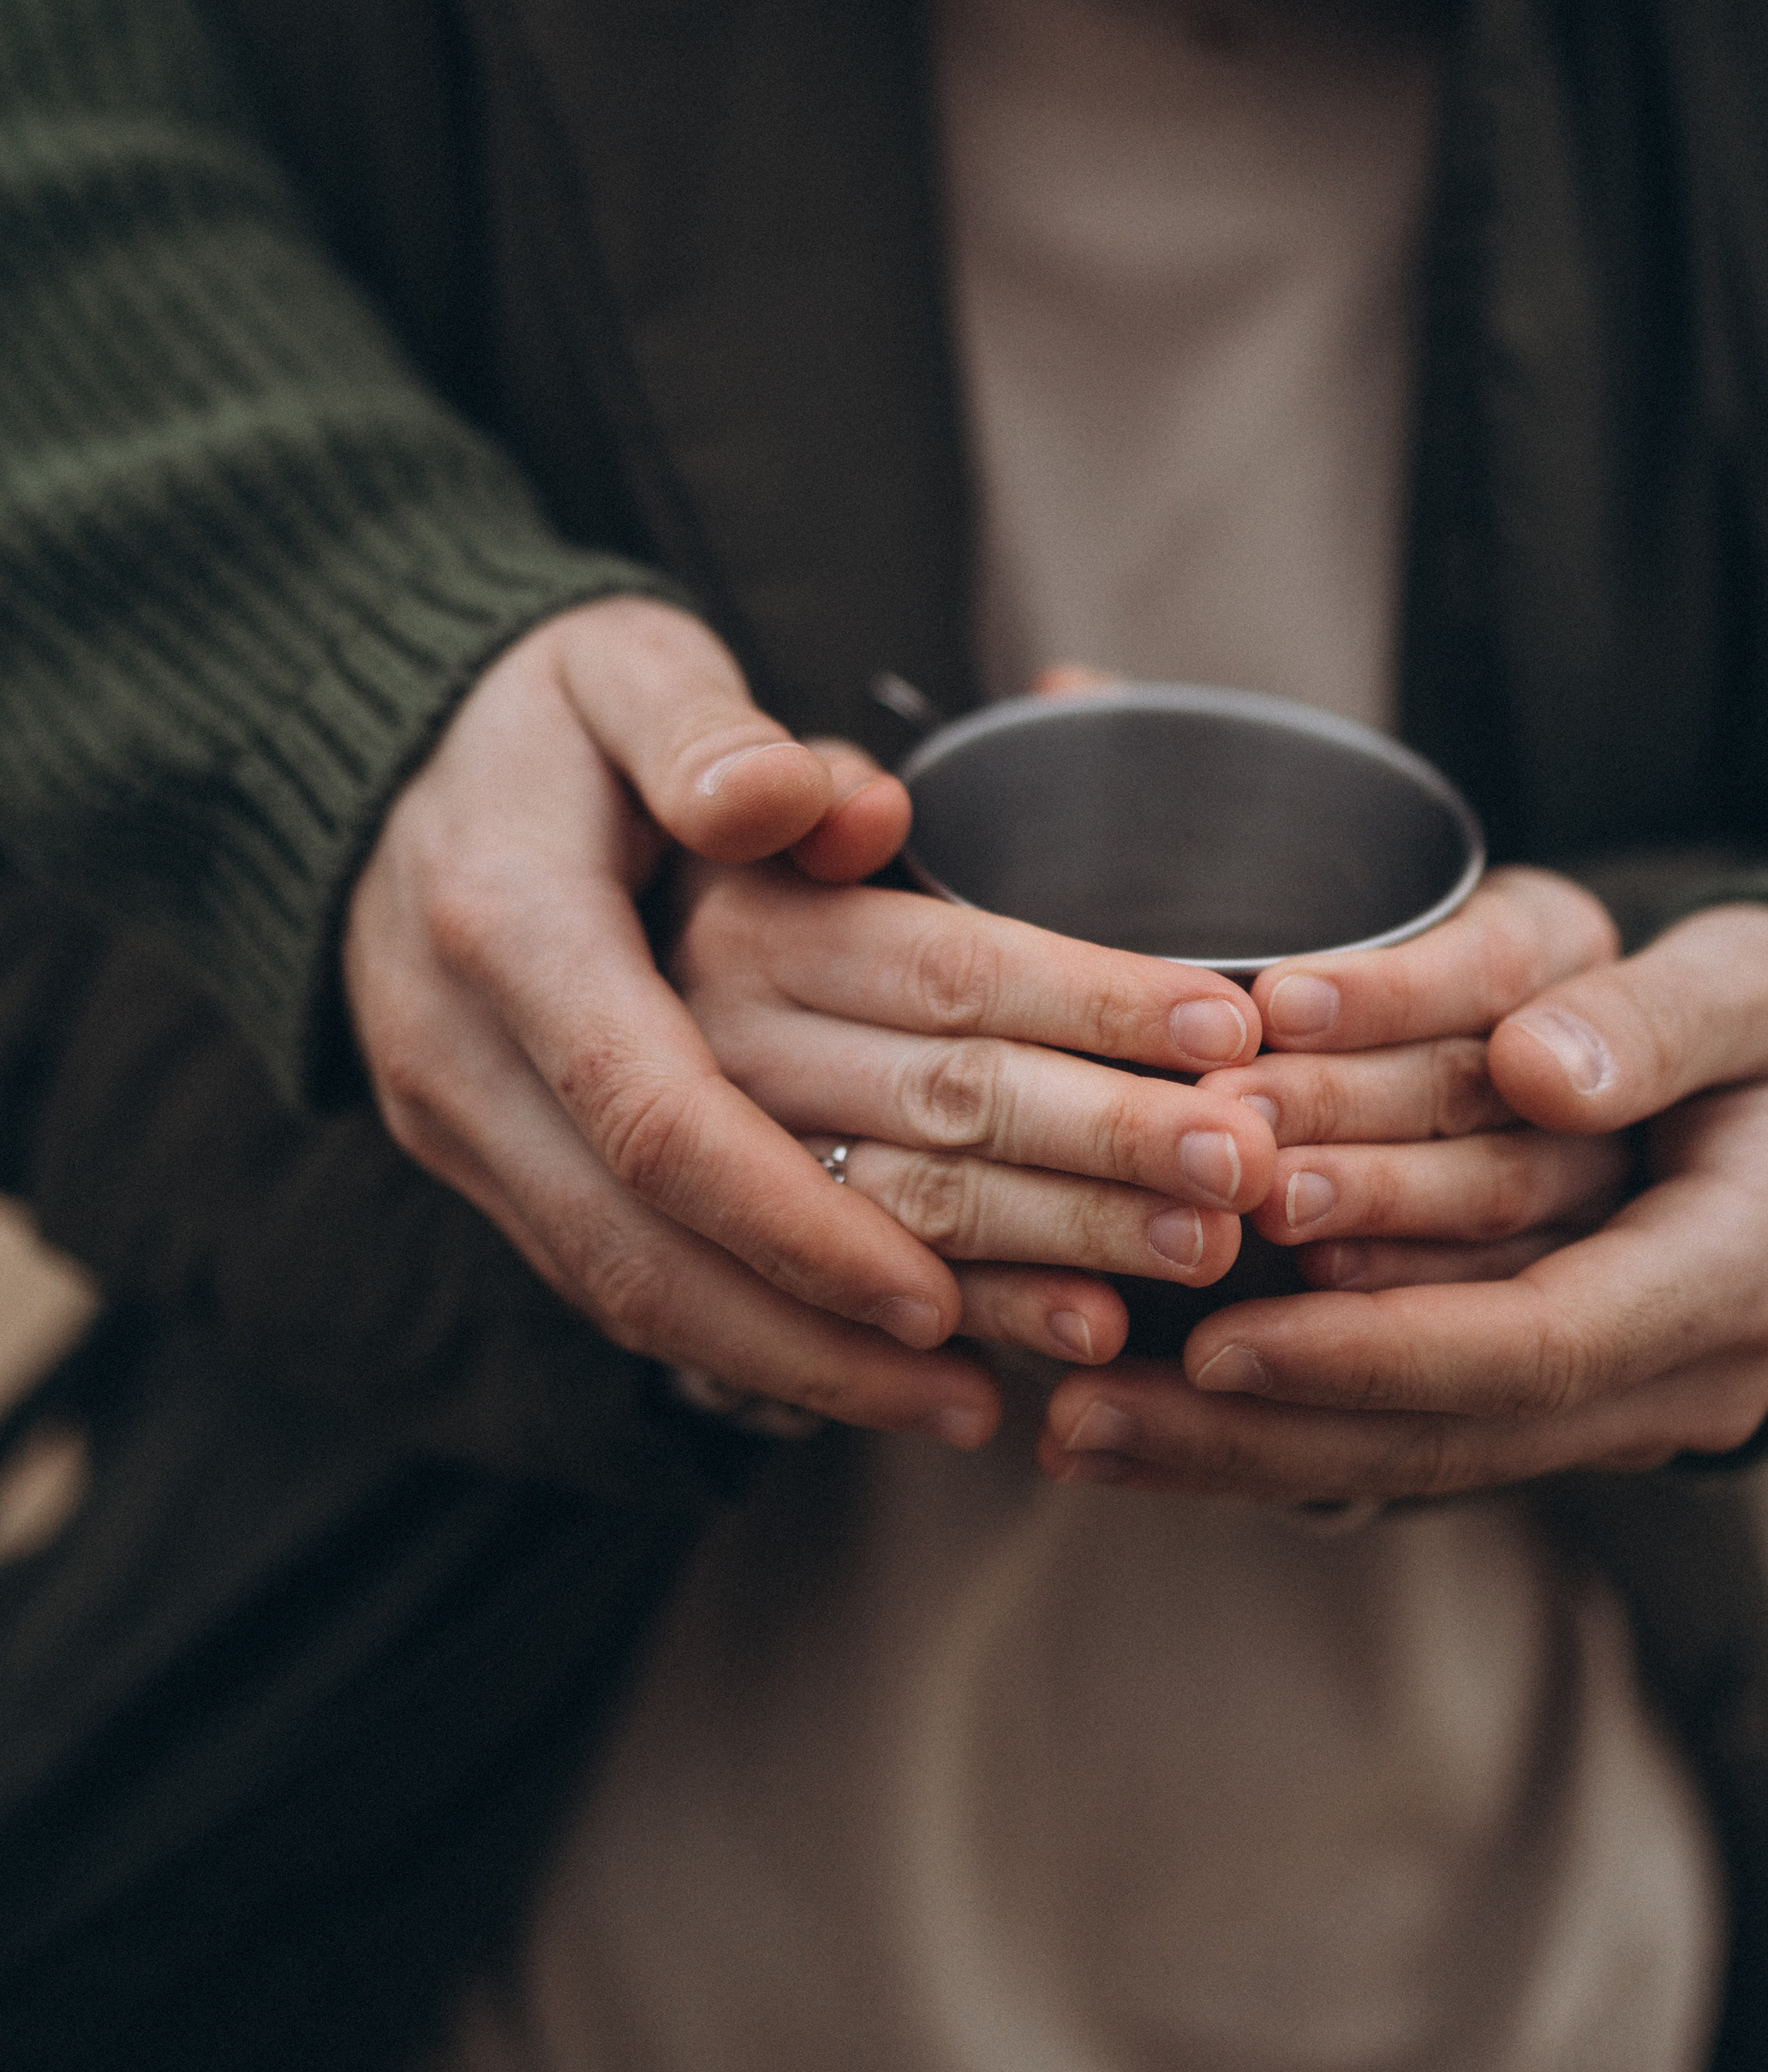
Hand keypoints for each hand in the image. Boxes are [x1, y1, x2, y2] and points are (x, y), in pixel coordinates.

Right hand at [344, 598, 1270, 1446]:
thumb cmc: (547, 706)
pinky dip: (747, 1339)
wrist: (390, 759)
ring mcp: (470, 1128)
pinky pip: (620, 1284)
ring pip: (636, 1295)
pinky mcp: (496, 1167)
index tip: (947, 1296)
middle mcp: (469, 1055)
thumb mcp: (623, 663)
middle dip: (858, 1311)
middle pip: (667, 1236)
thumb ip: (711, 733)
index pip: (662, 1116)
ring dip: (808, 1366)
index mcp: (510, 928)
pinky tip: (870, 1374)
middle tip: (1074, 1339)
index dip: (803, 1217)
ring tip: (978, 1407)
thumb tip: (834, 807)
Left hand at [1036, 900, 1767, 1499]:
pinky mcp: (1544, 1396)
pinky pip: (1405, 1432)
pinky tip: (1144, 1422)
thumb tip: (1540, 1070)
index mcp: (1740, 1273)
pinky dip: (1274, 1431)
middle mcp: (1677, 1374)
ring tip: (1076, 1423)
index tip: (1225, 1341)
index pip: (1538, 1339)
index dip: (1376, 1349)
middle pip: (1447, 1424)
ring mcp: (1611, 1405)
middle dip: (1260, 1421)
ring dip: (1240, 1447)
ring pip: (1412, 1450)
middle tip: (1086, 1398)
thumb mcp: (1767, 986)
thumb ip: (1657, 1020)